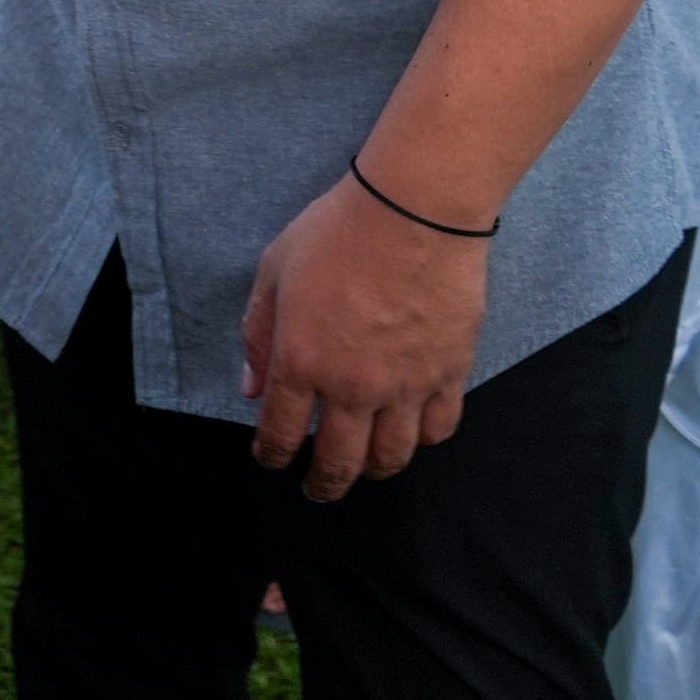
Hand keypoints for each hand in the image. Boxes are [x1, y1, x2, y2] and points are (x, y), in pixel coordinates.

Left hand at [242, 174, 487, 501]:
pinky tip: (412, 433)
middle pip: (338, 463)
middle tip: (317, 489)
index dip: (270, 455)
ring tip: (365, 468)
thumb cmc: (336, 231)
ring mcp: (405, 386)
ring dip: (374, 470)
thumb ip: (258, 333)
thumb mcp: (274, 271)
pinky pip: (438, 429)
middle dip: (322, 485)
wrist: (414, 210)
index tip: (269, 460)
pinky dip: (423, 440)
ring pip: (392, 457)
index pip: (278, 432)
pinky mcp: (449, 374)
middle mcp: (352, 387)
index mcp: (300, 362)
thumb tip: (250, 388)